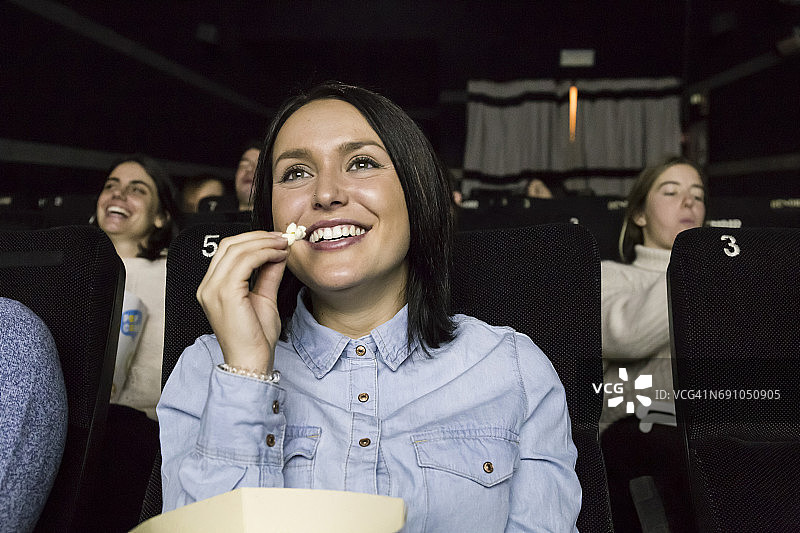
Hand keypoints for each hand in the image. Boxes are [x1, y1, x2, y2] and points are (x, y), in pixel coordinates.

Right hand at [196, 231, 288, 372]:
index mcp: (212, 287)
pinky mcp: (225, 293)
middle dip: (258, 237)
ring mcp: (213, 289)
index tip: (276, 240)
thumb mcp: (264, 297)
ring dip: (264, 243)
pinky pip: (245, 261)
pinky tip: (278, 255)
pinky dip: (264, 253)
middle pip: (229, 245)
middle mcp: (208, 286)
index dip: (252, 240)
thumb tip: (278, 252)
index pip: (227, 251)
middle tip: (282, 238)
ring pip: (237, 250)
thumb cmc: (256, 337)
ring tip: (283, 245)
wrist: (253, 361)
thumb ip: (268, 273)